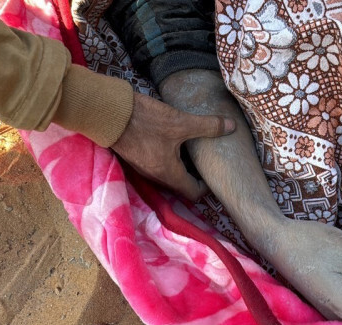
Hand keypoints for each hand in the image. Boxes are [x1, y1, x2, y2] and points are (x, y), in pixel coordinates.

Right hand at [111, 92, 234, 200]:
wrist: (110, 114)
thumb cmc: (146, 121)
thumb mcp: (180, 122)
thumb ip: (208, 126)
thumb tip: (232, 127)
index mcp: (169, 174)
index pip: (193, 193)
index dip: (206, 187)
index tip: (214, 174)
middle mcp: (155, 177)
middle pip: (180, 186)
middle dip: (194, 177)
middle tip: (206, 163)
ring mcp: (143, 168)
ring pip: (167, 175)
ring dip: (179, 168)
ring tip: (191, 152)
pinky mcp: (135, 157)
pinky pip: (156, 165)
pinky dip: (167, 159)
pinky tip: (172, 142)